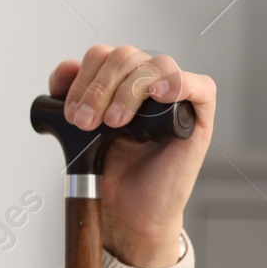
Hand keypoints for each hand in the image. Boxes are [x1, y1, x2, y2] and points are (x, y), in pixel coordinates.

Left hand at [51, 45, 215, 267]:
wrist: (127, 211)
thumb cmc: (107, 172)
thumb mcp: (78, 131)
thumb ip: (70, 98)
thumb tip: (66, 68)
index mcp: (118, 82)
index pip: (102, 55)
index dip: (82, 78)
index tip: (69, 113)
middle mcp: (146, 84)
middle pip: (125, 56)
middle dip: (98, 88)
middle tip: (85, 122)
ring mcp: (174, 98)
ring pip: (156, 65)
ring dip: (128, 90)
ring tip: (113, 123)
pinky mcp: (197, 117)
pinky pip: (200, 86)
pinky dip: (178, 83)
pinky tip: (159, 96)